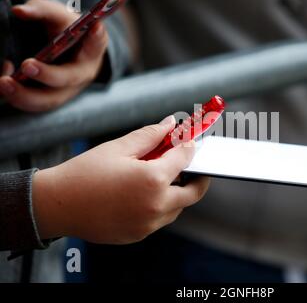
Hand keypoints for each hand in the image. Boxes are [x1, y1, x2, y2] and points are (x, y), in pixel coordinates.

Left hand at [0, 0, 108, 112]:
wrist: (64, 50)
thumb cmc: (64, 31)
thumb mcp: (56, 16)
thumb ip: (41, 10)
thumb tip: (19, 11)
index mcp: (90, 49)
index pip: (96, 43)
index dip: (97, 37)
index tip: (96, 27)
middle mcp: (82, 74)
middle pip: (69, 79)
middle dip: (49, 75)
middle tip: (27, 65)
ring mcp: (67, 91)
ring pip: (49, 100)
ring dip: (26, 95)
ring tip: (4, 82)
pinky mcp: (50, 99)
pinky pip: (35, 105)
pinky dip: (17, 97)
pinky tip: (2, 82)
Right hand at [32, 116, 209, 244]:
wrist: (56, 206)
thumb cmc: (84, 174)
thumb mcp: (119, 148)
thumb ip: (150, 135)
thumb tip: (170, 125)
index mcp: (153, 180)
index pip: (185, 158)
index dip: (189, 144)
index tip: (189, 139)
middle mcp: (156, 206)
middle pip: (194, 192)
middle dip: (197, 176)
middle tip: (191, 164)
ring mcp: (149, 224)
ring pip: (178, 207)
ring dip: (178, 191)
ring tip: (161, 176)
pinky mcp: (139, 234)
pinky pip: (161, 218)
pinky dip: (161, 205)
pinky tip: (144, 193)